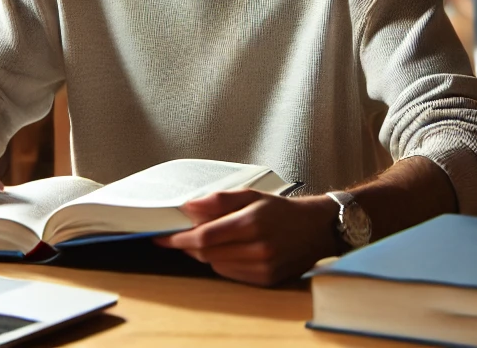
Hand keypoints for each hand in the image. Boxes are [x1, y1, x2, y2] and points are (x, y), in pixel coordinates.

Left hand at [153, 190, 337, 285]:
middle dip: (186, 246)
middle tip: (174, 237)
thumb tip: (189, 207)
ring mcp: (262, 268)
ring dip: (203, 254)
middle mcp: (258, 248)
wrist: (315, 229)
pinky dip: (220, 263)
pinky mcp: (266, 281)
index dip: (179, 238)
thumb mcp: (252, 195)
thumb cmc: (281, 209)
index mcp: (252, 223)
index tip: (160, 236)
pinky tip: (223, 251)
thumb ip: (219, 200)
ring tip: (201, 239)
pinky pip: (230, 275)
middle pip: (207, 252)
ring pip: (216, 265)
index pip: (204, 236)